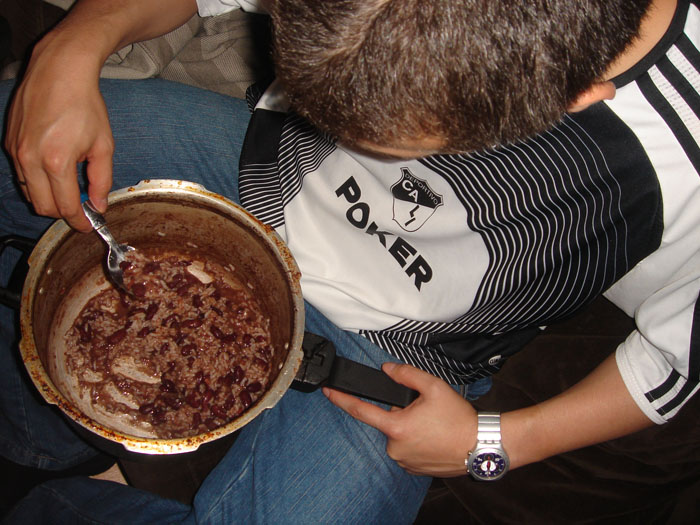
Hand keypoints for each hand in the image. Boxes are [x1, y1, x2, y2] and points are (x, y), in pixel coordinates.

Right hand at [4, 31, 114, 231]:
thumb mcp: (103, 145)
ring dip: (48, 196)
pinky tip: (53, 168)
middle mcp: (30, 159)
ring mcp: (15, 150)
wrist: (59, 71)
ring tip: (68, 188)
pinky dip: (36, 179)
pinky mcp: (8, 142)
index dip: (78, 221)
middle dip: (62, 213)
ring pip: (29, 192)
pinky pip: (22, 173)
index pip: (65, 207)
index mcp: (56, 162)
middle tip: (80, 209)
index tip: (87, 225)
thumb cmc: (85, 105)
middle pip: (42, 206)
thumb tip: (99, 205)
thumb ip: (101, 180)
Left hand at [323, 362, 476, 476]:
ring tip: (434, 425)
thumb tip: (388, 369)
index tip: (328, 392)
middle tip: (425, 411)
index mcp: (396, 426)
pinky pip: (407, 449)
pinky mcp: (414, 469)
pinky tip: (434, 437)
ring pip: (398, 436)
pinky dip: (416, 441)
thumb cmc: (459, 419)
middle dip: (400, 413)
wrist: (480, 446)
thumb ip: (406, 374)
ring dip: (410, 428)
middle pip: (388, 422)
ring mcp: (404, 460)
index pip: (360, 410)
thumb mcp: (434, 387)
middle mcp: (395, 447)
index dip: (341, 399)